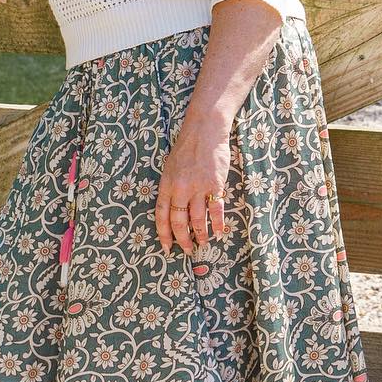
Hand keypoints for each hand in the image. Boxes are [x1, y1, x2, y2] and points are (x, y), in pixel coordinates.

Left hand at [155, 108, 231, 254]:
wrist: (204, 131)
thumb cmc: (186, 148)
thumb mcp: (170, 167)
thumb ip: (170, 187)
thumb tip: (171, 209)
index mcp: (166, 184)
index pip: (161, 215)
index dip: (163, 233)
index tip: (166, 247)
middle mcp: (180, 188)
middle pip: (179, 221)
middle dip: (182, 239)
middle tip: (186, 251)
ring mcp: (198, 187)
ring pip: (197, 219)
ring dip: (200, 234)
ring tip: (202, 243)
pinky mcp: (214, 184)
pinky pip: (216, 209)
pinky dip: (218, 223)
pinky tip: (219, 232)